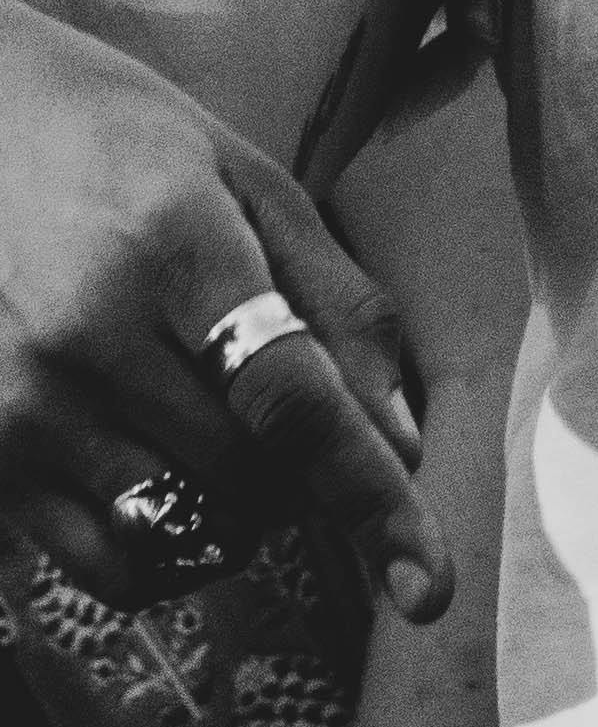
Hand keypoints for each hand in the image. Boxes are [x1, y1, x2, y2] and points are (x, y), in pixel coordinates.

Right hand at [0, 0, 441, 621]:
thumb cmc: (125, 140)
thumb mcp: (253, 183)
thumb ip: (339, 305)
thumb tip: (401, 438)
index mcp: (172, 250)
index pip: (290, 404)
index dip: (369, 498)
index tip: (427, 586)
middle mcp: (82, 339)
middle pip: (243, 478)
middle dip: (309, 477)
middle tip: (302, 417)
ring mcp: (13, 405)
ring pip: (172, 532)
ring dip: (240, 516)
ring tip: (233, 438)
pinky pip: (96, 560)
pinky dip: (164, 552)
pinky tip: (178, 488)